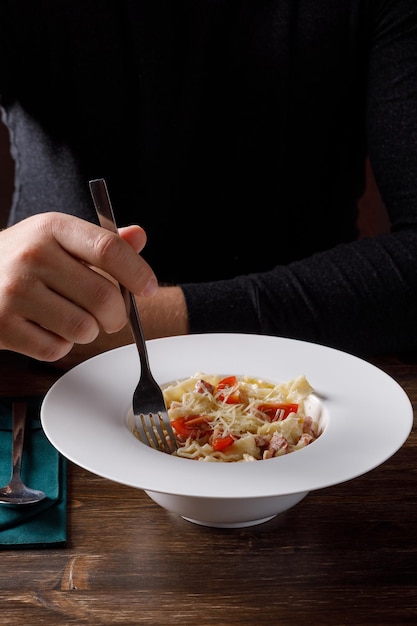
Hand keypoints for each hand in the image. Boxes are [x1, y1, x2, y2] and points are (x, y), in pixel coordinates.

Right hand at [0, 212, 156, 360]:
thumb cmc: (24, 259)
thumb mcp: (57, 238)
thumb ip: (101, 241)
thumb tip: (139, 237)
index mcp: (52, 228)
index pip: (108, 249)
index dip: (137, 273)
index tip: (149, 288)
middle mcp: (32, 255)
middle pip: (104, 297)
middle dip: (117, 315)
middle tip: (111, 317)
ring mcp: (14, 291)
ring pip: (84, 329)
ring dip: (88, 332)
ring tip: (71, 319)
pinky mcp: (2, 326)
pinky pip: (56, 349)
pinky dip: (59, 346)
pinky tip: (46, 329)